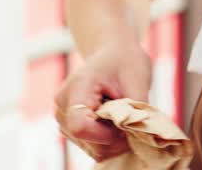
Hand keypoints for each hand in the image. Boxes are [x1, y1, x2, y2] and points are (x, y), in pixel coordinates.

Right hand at [54, 39, 151, 161]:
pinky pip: (91, 146)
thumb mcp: (137, 79)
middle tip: (131, 119)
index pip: (80, 126)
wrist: (113, 53)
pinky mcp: (69, 127)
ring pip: (91, 148)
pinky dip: (107, 140)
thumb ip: (136, 109)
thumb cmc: (125, 61)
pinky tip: (115, 123)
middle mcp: (63, 105)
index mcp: (77, 88)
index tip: (125, 124)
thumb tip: (139, 134)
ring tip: (122, 117)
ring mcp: (63, 118)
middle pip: (87, 141)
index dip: (105, 133)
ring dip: (112, 140)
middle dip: (114, 138)